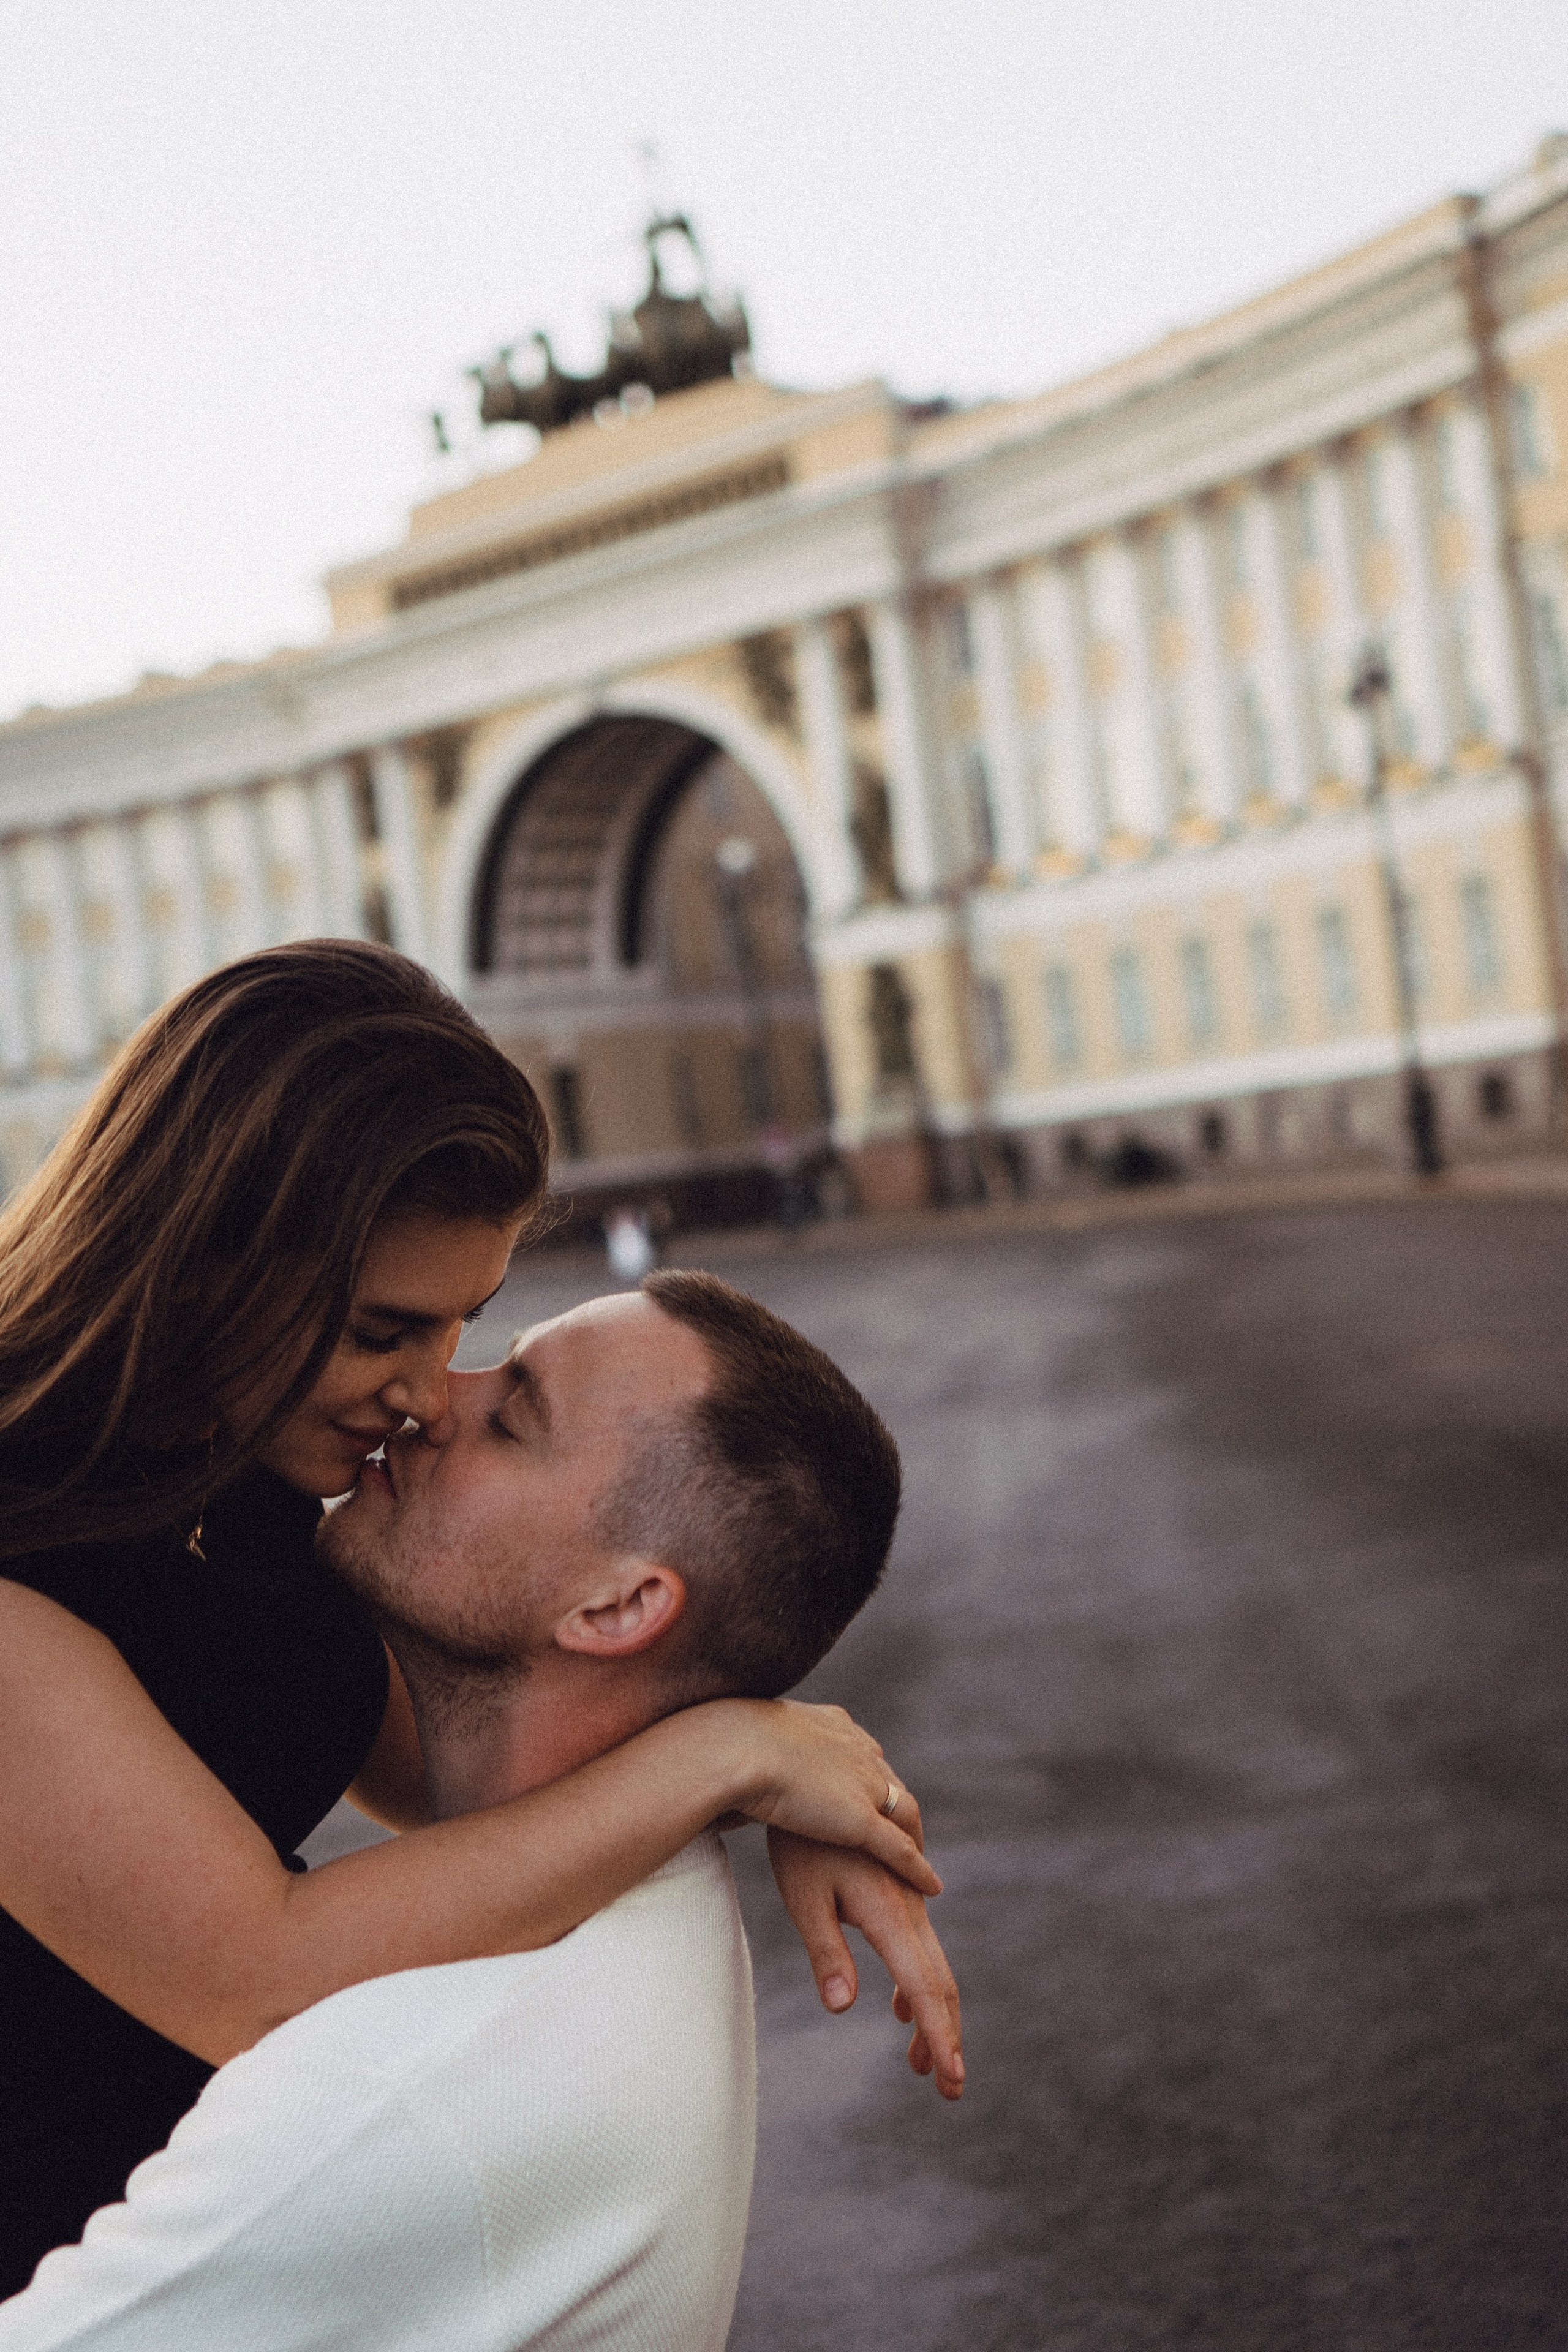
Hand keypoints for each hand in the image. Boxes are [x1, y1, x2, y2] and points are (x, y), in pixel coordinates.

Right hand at [725, 1699, 938, 1897]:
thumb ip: (762, 1753)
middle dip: (896, 1809)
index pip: (866, 1756)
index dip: (871, 1781)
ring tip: (918, 1866)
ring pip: (903, 1816)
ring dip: (913, 1841)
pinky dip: (917, 1869)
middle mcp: (858, 1751)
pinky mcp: (862, 1819)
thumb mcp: (753, 1742)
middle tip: (902, 1836)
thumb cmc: (729, 1746)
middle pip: (891, 1784)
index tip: (871, 1799)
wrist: (737, 1749)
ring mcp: (864, 1784)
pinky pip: (899, 1850)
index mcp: (834, 1726)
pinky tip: (930, 1887)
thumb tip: (747, 1766)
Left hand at [768, 1829, 963, 2099]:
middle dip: (944, 2036)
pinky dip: (916, 1984)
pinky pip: (918, 1945)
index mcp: (890, 1915)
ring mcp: (908, 1897)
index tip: (951, 2079)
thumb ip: (826, 1953)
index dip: (939, 2036)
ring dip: (930, 2015)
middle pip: (938, 1982)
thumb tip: (842, 2008)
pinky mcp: (898, 1889)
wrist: (806, 1778)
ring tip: (922, 2064)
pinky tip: (898, 2009)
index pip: (923, 1988)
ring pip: (931, 1965)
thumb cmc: (799, 1843)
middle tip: (947, 2088)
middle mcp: (909, 1907)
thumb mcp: (804, 1898)